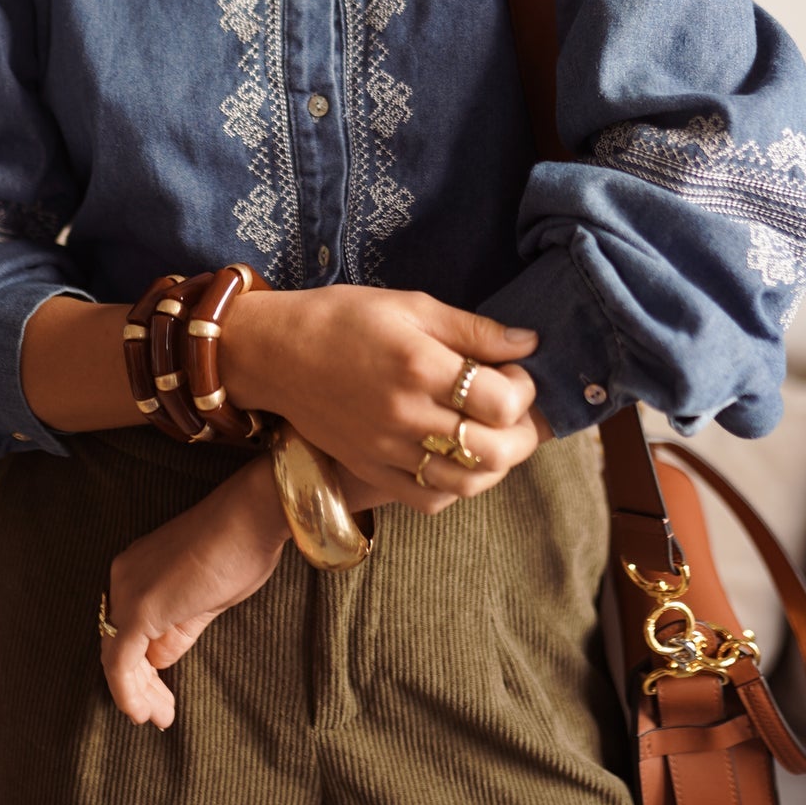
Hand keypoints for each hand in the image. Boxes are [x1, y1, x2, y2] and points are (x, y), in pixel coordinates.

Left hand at [100, 453, 288, 727]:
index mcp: (136, 569)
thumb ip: (177, 630)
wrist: (251, 517)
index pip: (127, 629)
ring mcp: (128, 590)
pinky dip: (128, 692)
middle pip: (118, 644)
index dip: (139, 668)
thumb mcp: (205, 598)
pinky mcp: (139, 607)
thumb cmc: (239, 548)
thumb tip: (159, 660)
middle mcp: (123, 576)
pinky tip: (144, 713)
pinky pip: (120, 662)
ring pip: (116, 656)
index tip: (160, 695)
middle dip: (138, 685)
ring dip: (136, 694)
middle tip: (158, 715)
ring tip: (157, 718)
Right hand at [220, 286, 544, 511]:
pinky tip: (459, 460)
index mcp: (419, 365)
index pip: (501, 401)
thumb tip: (528, 343)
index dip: (524, 389)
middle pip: (493, 450)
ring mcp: (386, 448)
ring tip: (495, 436)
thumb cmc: (345, 319)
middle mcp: (405, 413)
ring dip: (496, 464)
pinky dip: (456, 487)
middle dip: (523, 433)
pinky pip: (428, 499)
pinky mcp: (370, 468)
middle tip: (517, 410)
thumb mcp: (411, 306)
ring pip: (466, 482)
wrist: (276, 352)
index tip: (514, 372)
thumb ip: (473, 329)